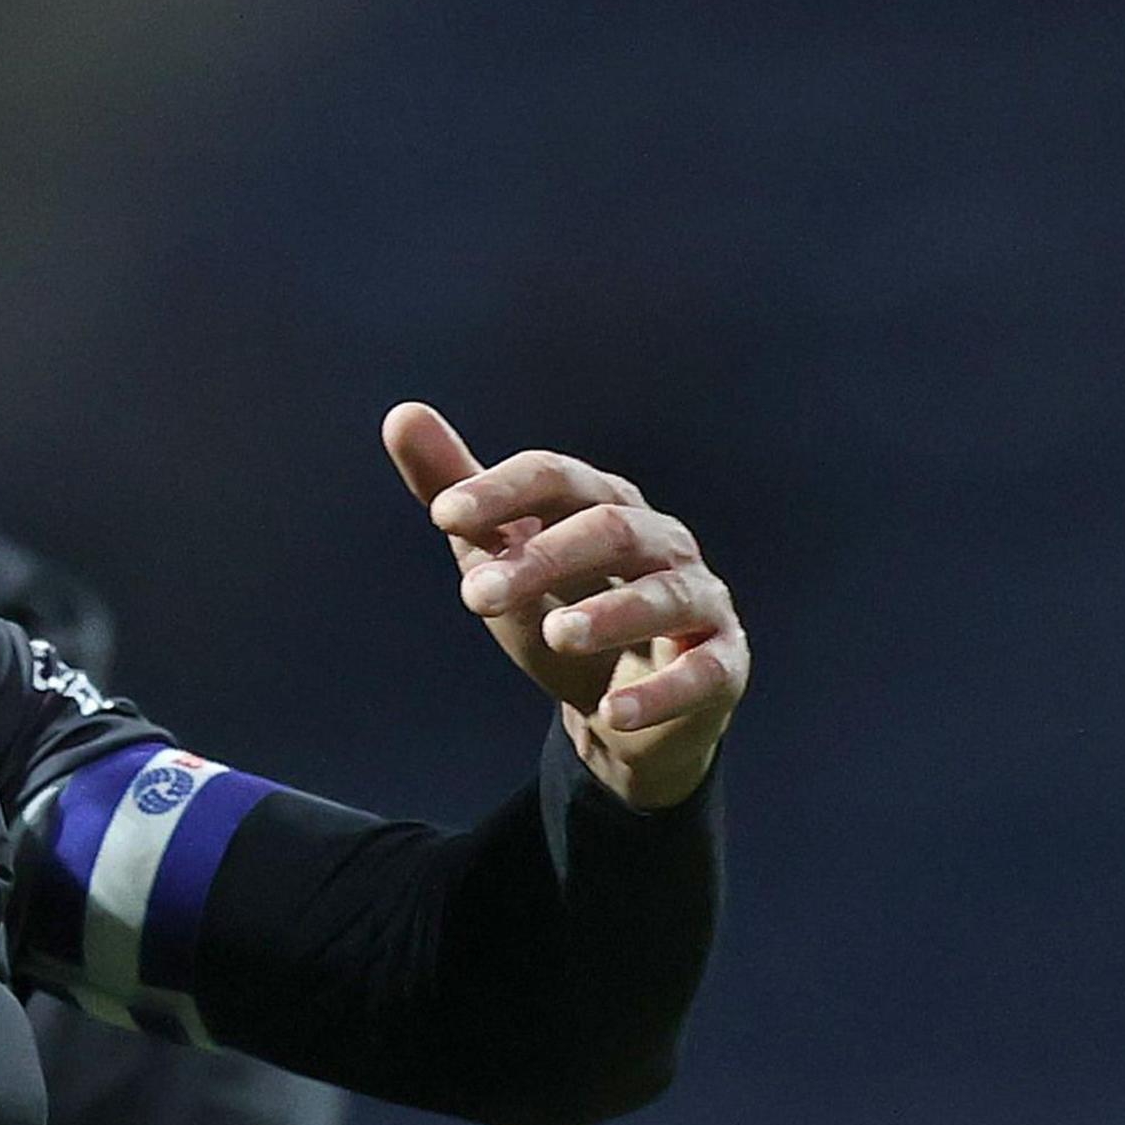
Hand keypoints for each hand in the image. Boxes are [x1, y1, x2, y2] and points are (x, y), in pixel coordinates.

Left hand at [386, 404, 747, 809]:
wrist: (615, 705)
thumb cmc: (558, 609)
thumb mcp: (498, 554)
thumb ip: (454, 490)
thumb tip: (402, 413)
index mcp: (604, 504)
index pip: (557, 479)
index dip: (503, 492)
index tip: (443, 515)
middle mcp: (659, 541)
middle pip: (610, 529)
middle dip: (542, 558)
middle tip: (473, 595)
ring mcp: (698, 600)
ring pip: (665, 594)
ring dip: (610, 613)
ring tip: (555, 633)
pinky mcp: (722, 664)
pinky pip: (704, 672)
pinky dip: (660, 692)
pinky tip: (613, 710)